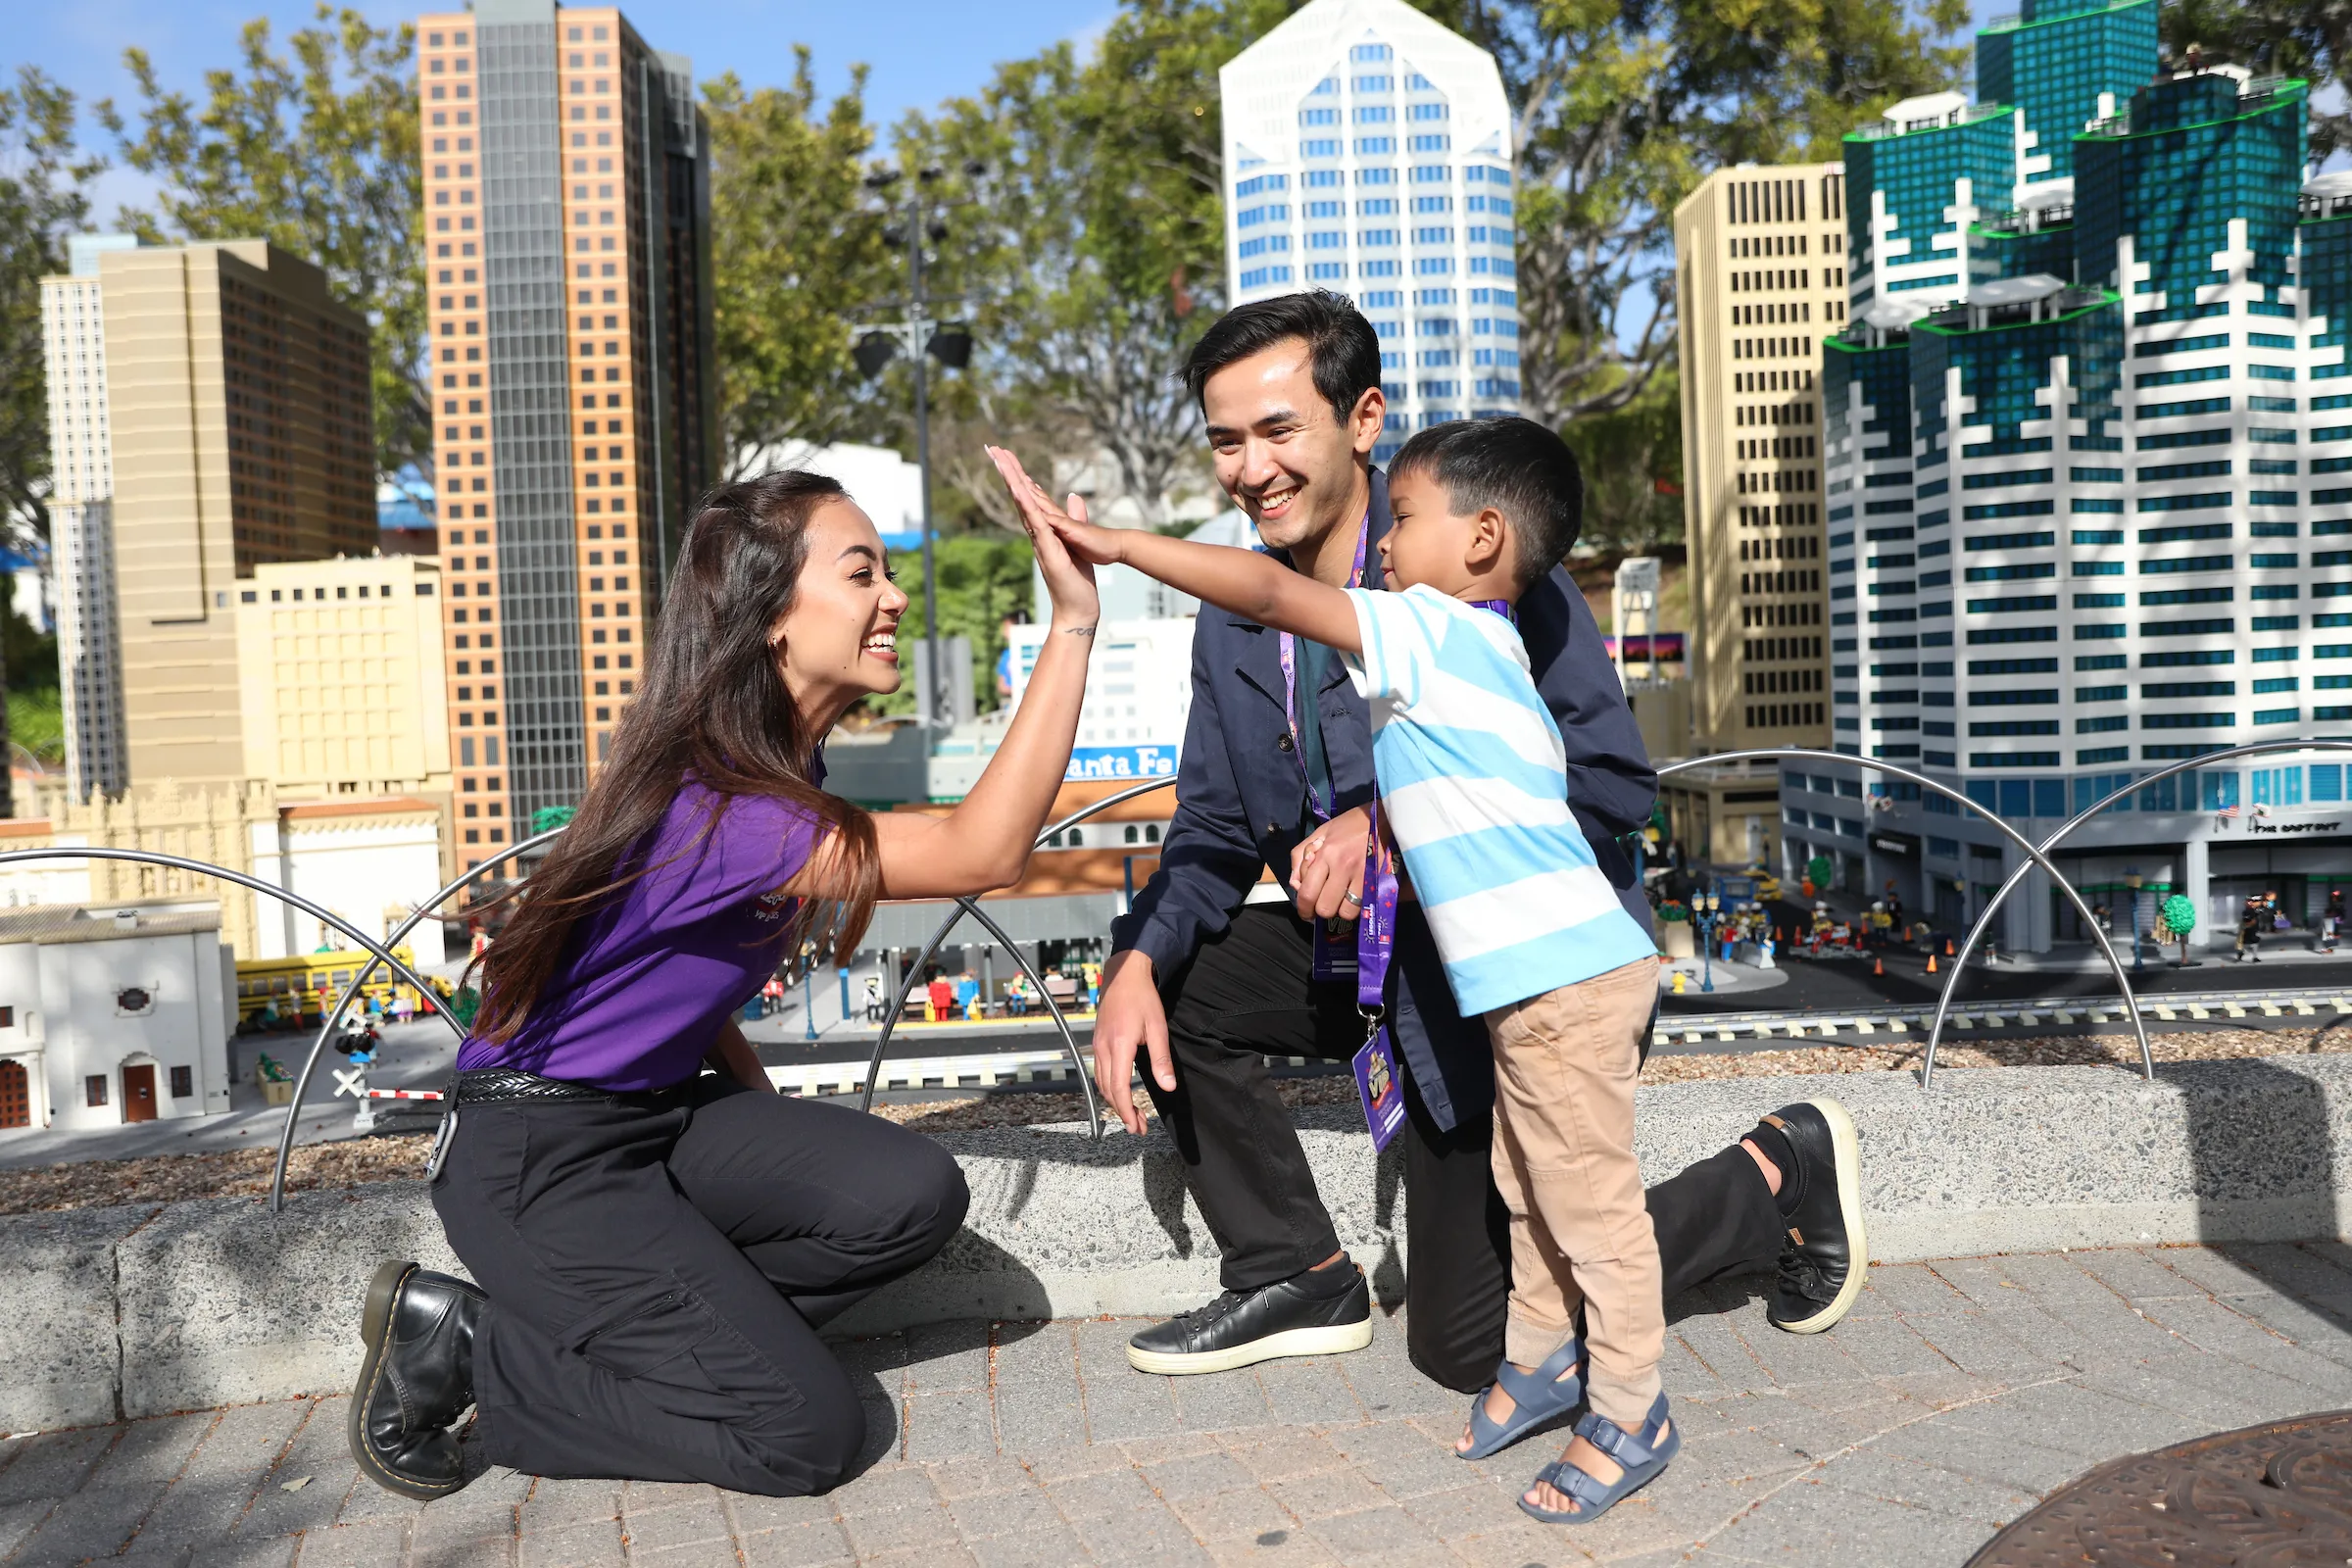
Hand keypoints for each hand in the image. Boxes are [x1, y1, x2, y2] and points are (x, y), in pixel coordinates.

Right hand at [987, 447, 1101, 623]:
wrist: (1078, 609)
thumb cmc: (1077, 580)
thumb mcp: (1079, 541)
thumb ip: (1075, 518)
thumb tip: (1074, 498)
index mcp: (1044, 529)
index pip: (1029, 497)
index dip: (1018, 475)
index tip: (1007, 455)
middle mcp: (1037, 533)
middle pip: (1019, 496)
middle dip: (1007, 471)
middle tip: (993, 448)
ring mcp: (1040, 540)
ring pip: (1023, 505)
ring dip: (1012, 482)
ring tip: (1000, 460)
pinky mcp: (1048, 549)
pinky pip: (1036, 523)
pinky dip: (1027, 505)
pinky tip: (1018, 488)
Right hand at [1092, 950, 1172, 1135]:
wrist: (1124, 975)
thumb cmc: (1142, 998)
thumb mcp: (1157, 1028)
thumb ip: (1161, 1059)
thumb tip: (1167, 1086)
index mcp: (1119, 1046)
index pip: (1118, 1088)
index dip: (1126, 1111)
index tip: (1135, 1126)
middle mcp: (1103, 1048)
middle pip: (1107, 1090)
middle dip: (1122, 1112)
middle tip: (1138, 1127)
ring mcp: (1097, 1045)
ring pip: (1100, 1083)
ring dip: (1114, 1101)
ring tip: (1131, 1114)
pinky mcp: (1097, 1042)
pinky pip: (1098, 1071)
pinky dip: (1108, 1087)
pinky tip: (1119, 1092)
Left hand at [1290, 805, 1369, 922]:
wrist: (1388, 817)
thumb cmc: (1353, 824)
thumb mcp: (1321, 832)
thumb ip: (1301, 856)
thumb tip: (1295, 883)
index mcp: (1326, 853)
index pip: (1308, 893)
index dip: (1304, 909)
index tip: (1306, 911)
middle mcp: (1343, 866)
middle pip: (1325, 908)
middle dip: (1322, 910)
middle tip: (1325, 903)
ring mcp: (1363, 875)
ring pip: (1346, 912)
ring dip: (1342, 909)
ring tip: (1343, 898)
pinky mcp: (1380, 881)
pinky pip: (1364, 907)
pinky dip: (1359, 906)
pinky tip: (1357, 896)